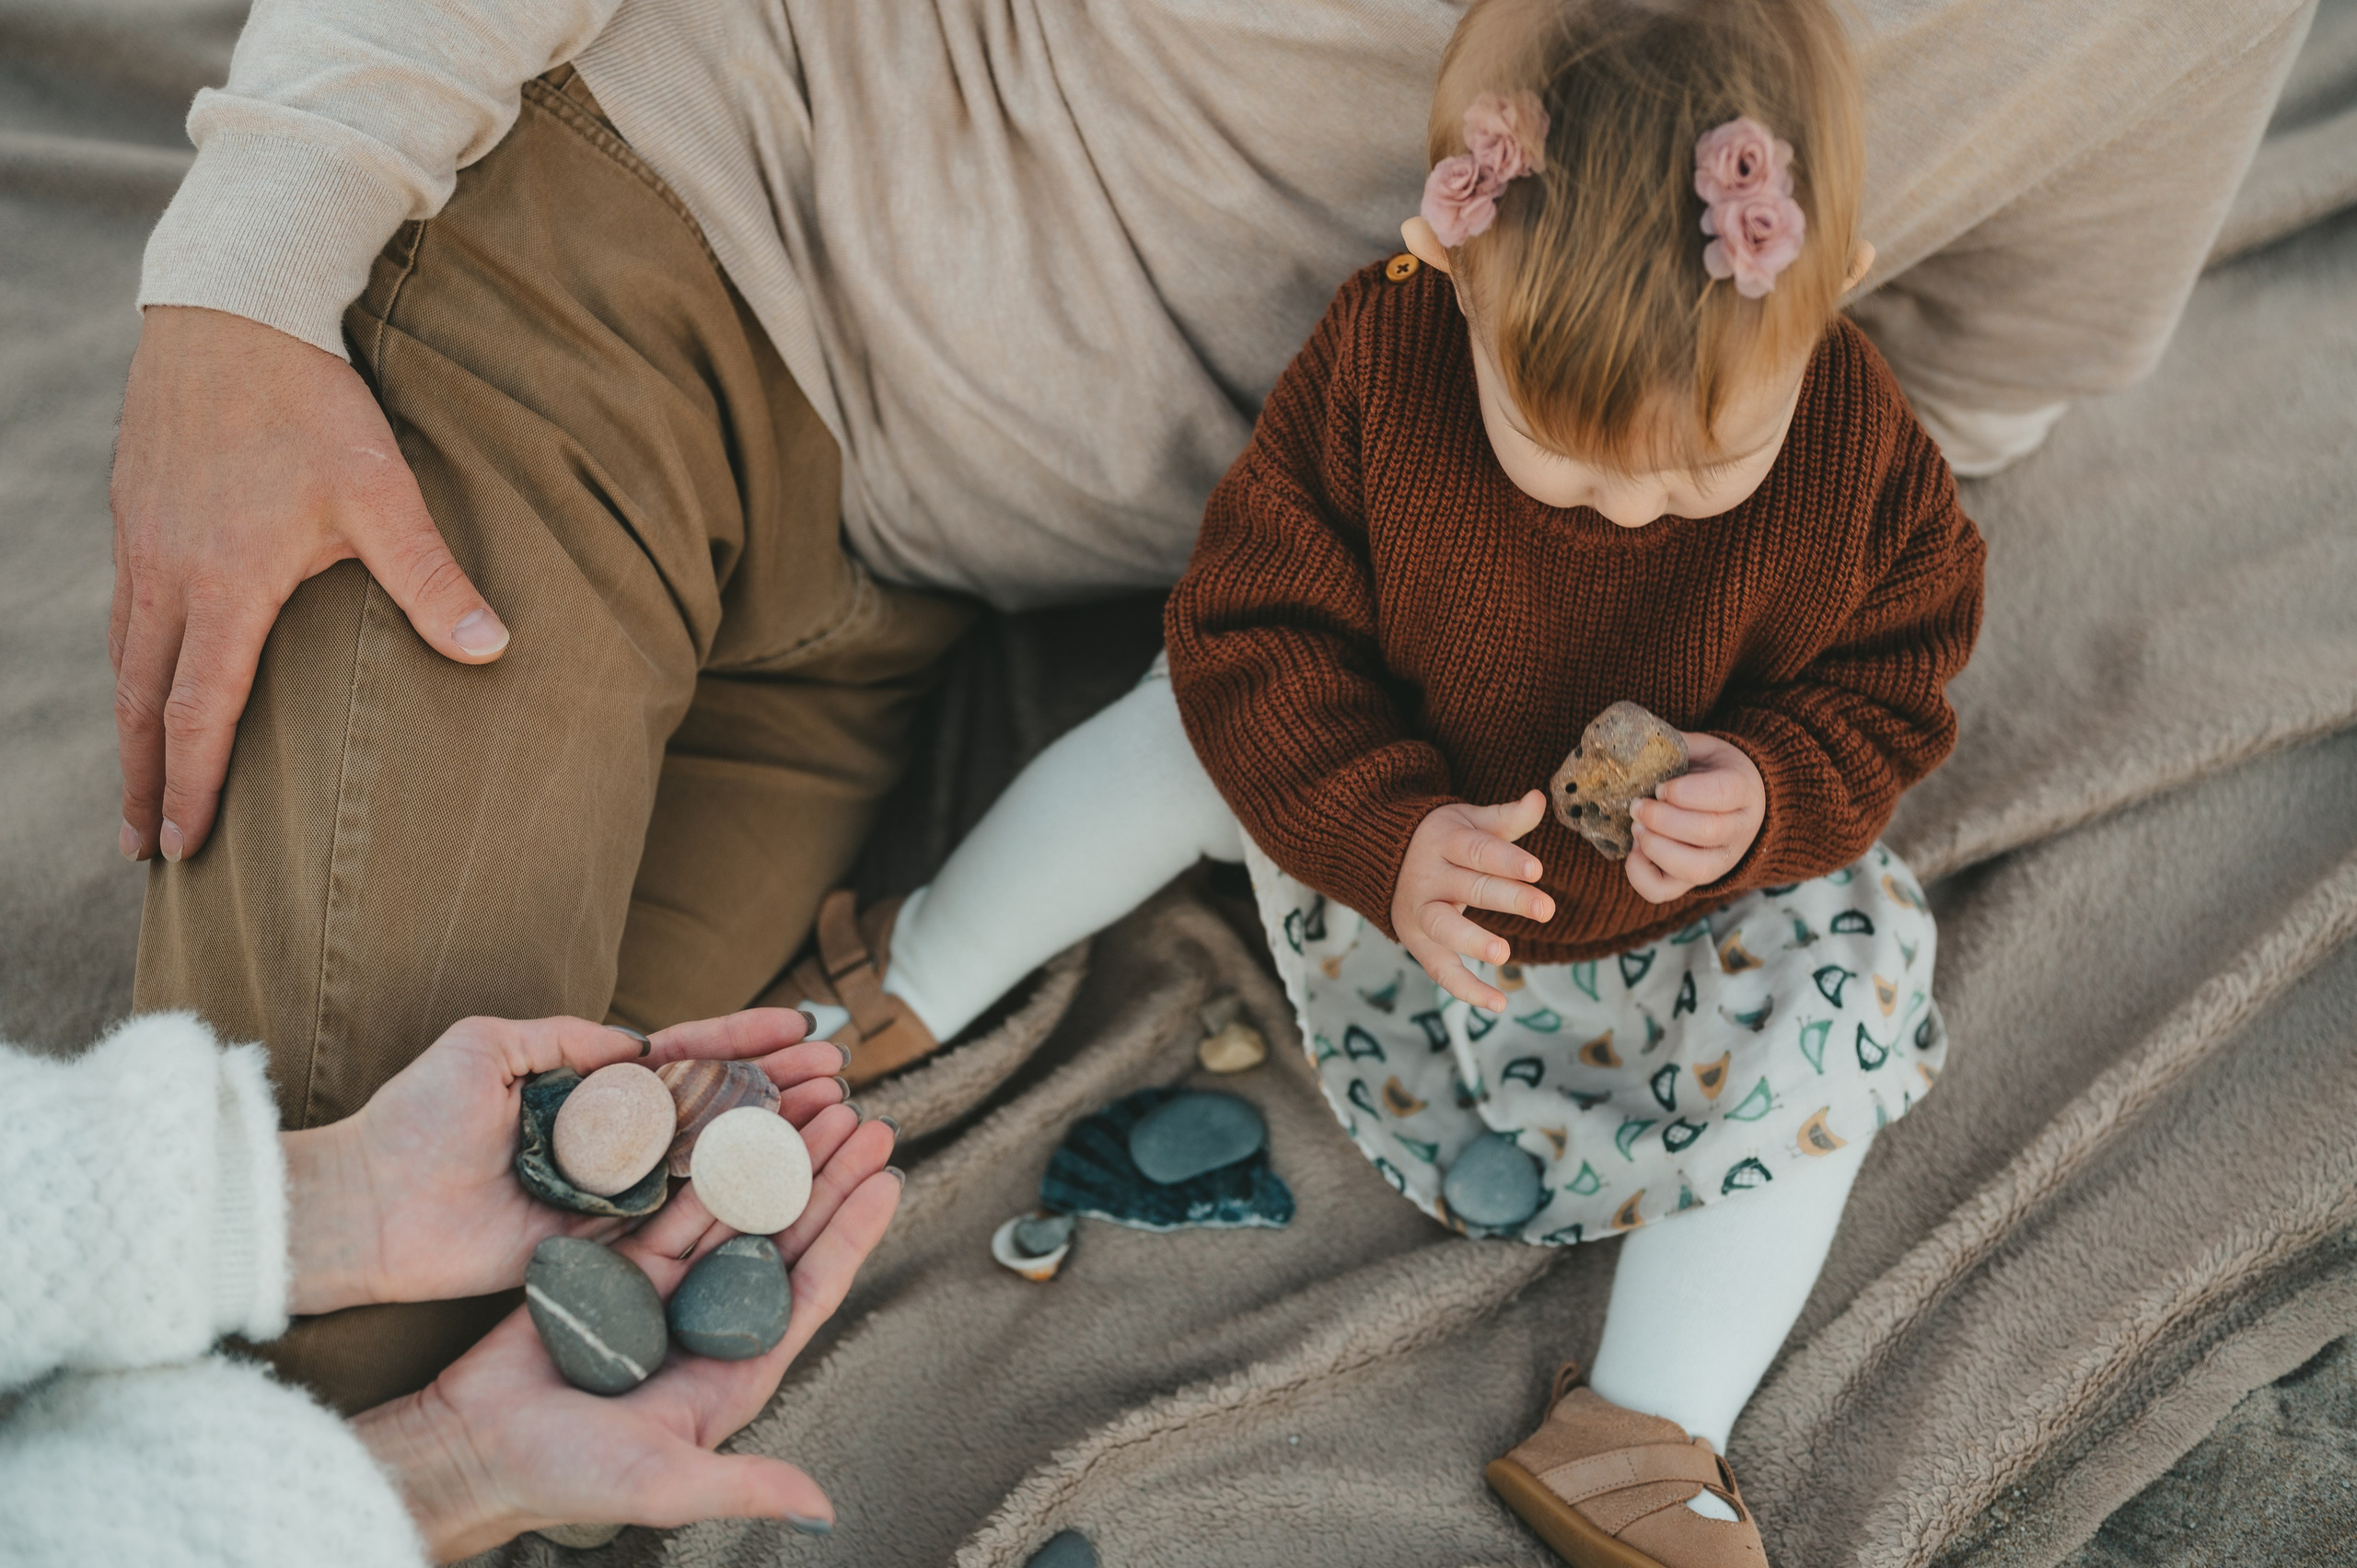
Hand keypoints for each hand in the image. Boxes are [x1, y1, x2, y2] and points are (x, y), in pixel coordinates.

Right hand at [109, 305, 508, 865]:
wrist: (232, 307)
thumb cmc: (311, 402)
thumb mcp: (383, 491)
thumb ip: (431, 576)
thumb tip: (492, 649)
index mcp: (223, 585)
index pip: (201, 713)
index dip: (193, 786)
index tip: (186, 847)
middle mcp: (166, 573)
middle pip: (143, 704)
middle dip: (144, 783)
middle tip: (145, 851)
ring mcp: (141, 541)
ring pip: (125, 657)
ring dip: (131, 729)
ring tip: (138, 783)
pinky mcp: (135, 509)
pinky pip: (124, 609)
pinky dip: (130, 663)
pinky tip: (145, 676)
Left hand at [283, 1008, 853, 1314]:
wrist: (368, 1206)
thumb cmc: (414, 1119)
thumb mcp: (488, 1045)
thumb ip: (568, 1038)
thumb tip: (639, 1039)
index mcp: (593, 1088)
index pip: (686, 1055)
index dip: (746, 1037)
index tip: (803, 1022)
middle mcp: (617, 1139)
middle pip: (718, 1105)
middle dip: (782, 1084)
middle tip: (840, 1073)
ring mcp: (617, 1191)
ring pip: (715, 1158)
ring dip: (779, 1135)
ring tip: (836, 1112)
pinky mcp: (607, 1242)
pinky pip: (681, 1215)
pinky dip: (738, 1196)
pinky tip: (789, 1176)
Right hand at [351, 1116, 901, 1557]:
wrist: (469, 1448)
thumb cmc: (564, 1477)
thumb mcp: (662, 1485)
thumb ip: (744, 1487)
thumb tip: (822, 1509)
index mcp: (733, 1371)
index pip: (810, 1290)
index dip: (852, 1235)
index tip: (888, 1178)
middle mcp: (710, 1324)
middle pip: (785, 1236)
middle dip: (828, 1178)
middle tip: (865, 1120)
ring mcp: (667, 1291)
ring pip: (736, 1208)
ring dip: (778, 1157)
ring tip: (817, 1105)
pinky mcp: (620, 1266)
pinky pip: (672, 1205)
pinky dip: (705, 1165)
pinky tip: (736, 1123)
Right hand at [1391, 791, 1555, 1012]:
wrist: (1380, 856)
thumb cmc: (1443, 838)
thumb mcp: (1469, 821)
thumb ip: (1506, 818)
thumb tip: (1539, 798)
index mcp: (1444, 841)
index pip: (1478, 851)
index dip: (1507, 861)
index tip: (1537, 870)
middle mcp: (1428, 876)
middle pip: (1469, 887)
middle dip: (1508, 898)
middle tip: (1546, 909)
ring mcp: (1420, 911)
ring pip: (1444, 927)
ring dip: (1472, 941)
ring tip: (1504, 954)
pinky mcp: (1417, 941)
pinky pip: (1439, 969)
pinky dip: (1466, 989)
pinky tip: (1499, 1003)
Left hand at [1625, 733, 1765, 902]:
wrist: (1738, 803)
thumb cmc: (1712, 772)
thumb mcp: (1703, 749)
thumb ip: (1675, 746)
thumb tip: (1633, 743)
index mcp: (1743, 789)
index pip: (1724, 794)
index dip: (1686, 792)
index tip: (1661, 787)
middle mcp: (1740, 831)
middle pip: (1706, 832)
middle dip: (1662, 819)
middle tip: (1637, 806)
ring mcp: (1721, 861)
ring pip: (1694, 869)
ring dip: (1656, 848)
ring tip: (1636, 828)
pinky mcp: (1694, 880)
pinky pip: (1665, 891)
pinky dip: (1641, 875)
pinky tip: (1635, 851)